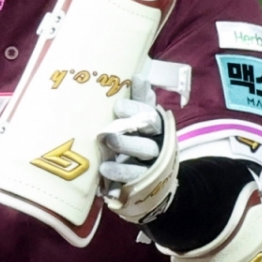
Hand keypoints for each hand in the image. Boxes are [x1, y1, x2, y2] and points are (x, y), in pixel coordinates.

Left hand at [97, 78, 178, 224]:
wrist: (157, 176)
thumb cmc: (143, 137)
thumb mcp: (144, 117)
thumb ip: (141, 100)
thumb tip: (137, 75)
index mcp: (158, 129)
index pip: (150, 119)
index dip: (135, 112)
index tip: (117, 107)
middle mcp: (158, 149)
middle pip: (147, 146)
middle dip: (127, 142)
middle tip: (107, 136)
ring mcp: (151, 169)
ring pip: (140, 169)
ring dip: (122, 167)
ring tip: (104, 165)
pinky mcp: (143, 186)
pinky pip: (133, 185)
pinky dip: (120, 182)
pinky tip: (105, 176)